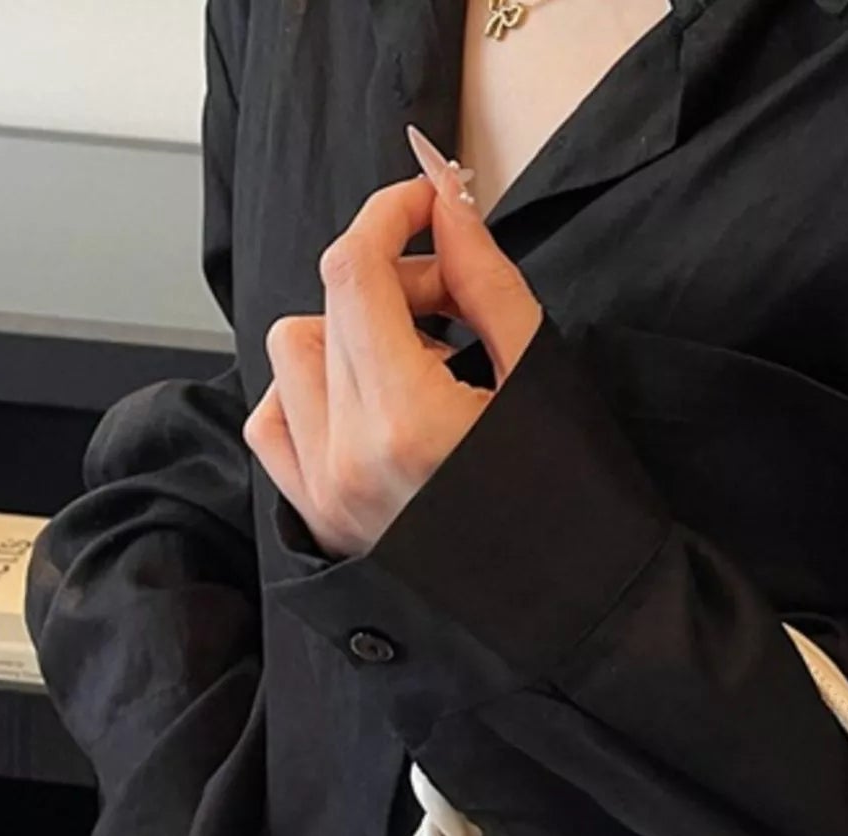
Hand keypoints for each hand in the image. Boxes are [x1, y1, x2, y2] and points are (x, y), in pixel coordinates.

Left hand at [244, 132, 542, 560]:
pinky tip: (371, 406)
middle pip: (329, 306)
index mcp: (408, 424)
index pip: (354, 272)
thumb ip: (486, 285)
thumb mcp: (541, 384)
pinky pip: (274, 422)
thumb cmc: (573, 514)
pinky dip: (309, 394)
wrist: (568, 619)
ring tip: (418, 364)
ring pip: (291, 355)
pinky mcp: (319, 521)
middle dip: (390, 278)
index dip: (387, 215)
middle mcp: (349, 460)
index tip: (424, 204)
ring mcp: (325, 495)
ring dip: (345, 334)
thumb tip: (445, 207)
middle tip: (454, 299)